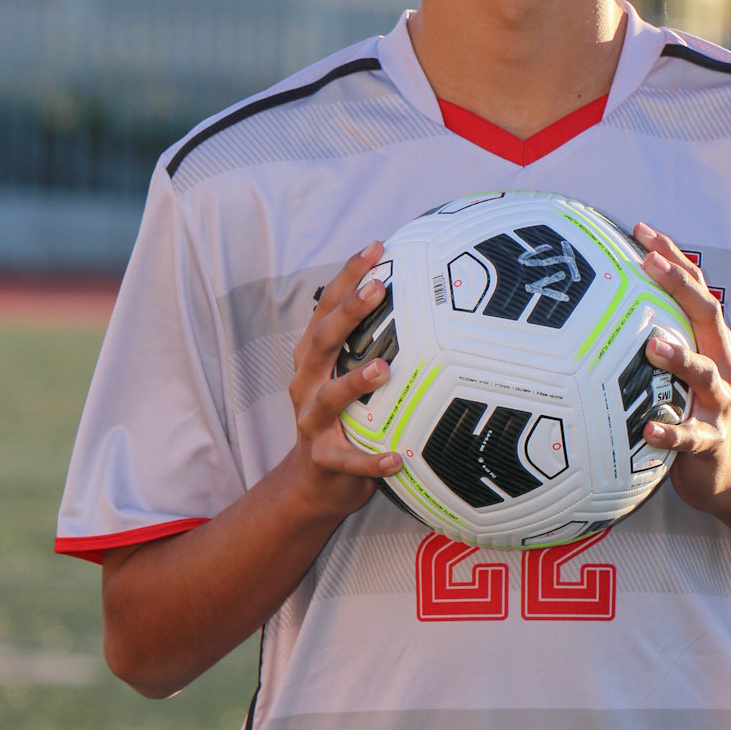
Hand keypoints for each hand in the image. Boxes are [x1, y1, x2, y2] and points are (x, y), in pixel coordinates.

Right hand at [286, 240, 400, 521]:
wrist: (312, 482)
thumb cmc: (342, 418)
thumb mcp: (347, 376)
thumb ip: (371, 344)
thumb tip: (423, 302)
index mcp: (314, 359)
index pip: (327, 308)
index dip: (348, 277)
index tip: (377, 247)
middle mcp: (307, 383)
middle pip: (322, 341)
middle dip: (348, 313)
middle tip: (378, 289)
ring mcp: (311, 422)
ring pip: (328, 398)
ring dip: (354, 382)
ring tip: (382, 368)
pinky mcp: (323, 459)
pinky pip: (348, 460)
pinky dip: (370, 460)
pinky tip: (395, 458)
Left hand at [633, 223, 730, 521]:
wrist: (729, 474)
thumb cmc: (692, 412)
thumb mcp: (679, 372)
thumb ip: (652, 340)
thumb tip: (594, 309)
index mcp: (712, 344)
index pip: (696, 290)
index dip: (674, 259)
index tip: (642, 230)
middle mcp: (722, 366)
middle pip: (708, 316)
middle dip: (681, 286)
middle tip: (650, 264)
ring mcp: (720, 405)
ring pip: (706, 374)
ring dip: (681, 357)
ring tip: (652, 346)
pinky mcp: (711, 443)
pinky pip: (691, 437)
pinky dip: (671, 432)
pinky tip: (649, 430)